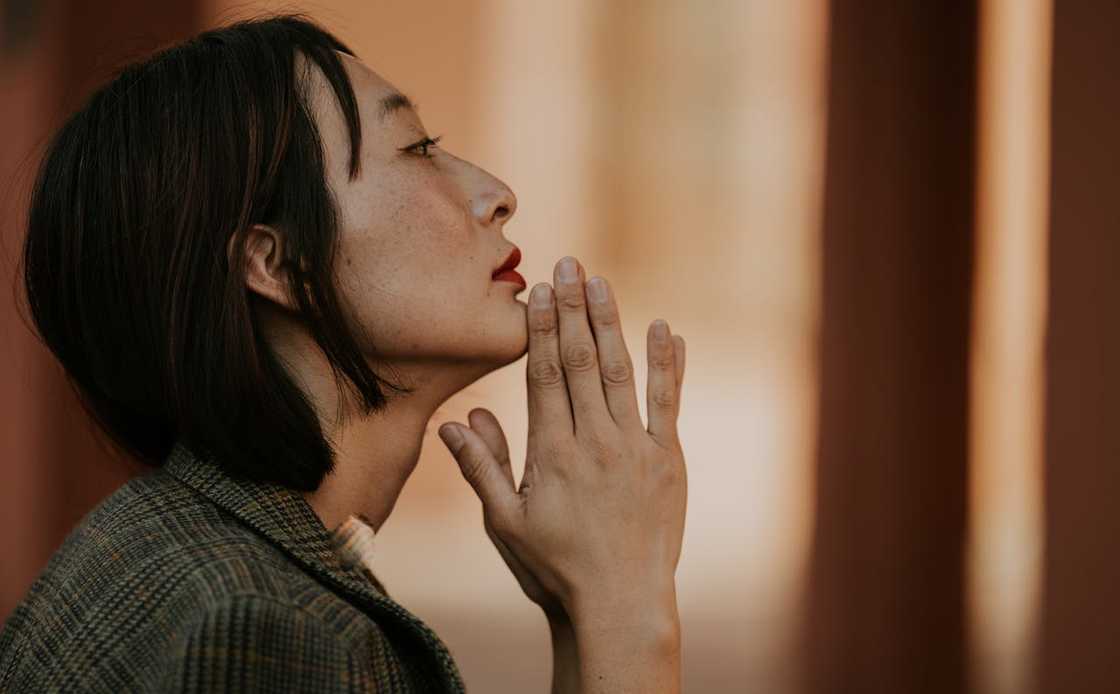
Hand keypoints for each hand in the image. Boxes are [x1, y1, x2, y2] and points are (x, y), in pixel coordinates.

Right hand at [439, 256, 687, 616]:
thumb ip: (482, 468)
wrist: (620, 600)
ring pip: (619, 372)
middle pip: (579, 362)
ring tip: (600, 281)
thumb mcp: (506, 522)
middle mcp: (593, 442)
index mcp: (552, 453)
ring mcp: (634, 448)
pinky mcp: (666, 459)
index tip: (537, 291)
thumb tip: (456, 421)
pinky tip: (665, 329)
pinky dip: (667, 364)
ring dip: (609, 323)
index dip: (540, 329)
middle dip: (571, 309)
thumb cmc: (556, 566)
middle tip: (566, 264)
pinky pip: (667, 402)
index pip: (543, 376)